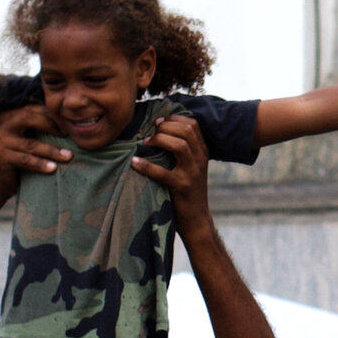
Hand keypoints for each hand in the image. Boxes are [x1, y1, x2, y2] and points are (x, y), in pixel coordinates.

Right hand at [0, 106, 68, 197]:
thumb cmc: (20, 157)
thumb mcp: (29, 138)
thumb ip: (42, 127)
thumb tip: (73, 122)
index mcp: (11, 114)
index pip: (35, 108)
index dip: (54, 114)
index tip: (72, 123)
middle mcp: (3, 124)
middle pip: (31, 119)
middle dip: (54, 126)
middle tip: (70, 135)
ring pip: (31, 144)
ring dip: (52, 150)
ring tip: (68, 156)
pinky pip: (25, 160)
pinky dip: (40, 164)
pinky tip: (53, 168)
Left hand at [131, 113, 211, 235]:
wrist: (196, 219)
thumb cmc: (187, 191)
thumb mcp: (191, 167)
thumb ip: (183, 151)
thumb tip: (158, 132)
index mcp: (203, 152)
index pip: (193, 124)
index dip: (174, 118)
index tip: (158, 122)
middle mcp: (200, 159)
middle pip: (186, 131)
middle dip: (164, 126)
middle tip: (150, 132)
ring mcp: (192, 173)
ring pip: (179, 145)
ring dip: (159, 140)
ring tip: (146, 143)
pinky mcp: (181, 187)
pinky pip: (162, 172)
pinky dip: (146, 166)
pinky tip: (134, 162)